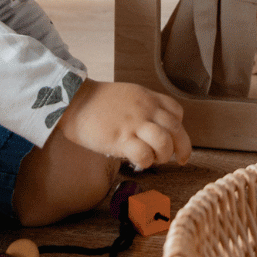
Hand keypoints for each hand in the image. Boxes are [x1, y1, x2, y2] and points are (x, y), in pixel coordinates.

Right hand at [56, 79, 191, 169]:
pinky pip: (144, 154)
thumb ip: (143, 108)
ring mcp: (134, 124)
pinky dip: (146, 162)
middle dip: (182, 147)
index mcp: (148, 97)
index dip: (178, 127)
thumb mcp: (127, 95)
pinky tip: (137, 162)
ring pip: (165, 142)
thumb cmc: (96, 102)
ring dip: (164, 155)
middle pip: (177, 129)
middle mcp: (146, 109)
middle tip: (180, 159)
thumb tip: (151, 129)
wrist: (73, 100)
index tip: (173, 138)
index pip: (176, 112)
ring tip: (154, 159)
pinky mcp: (120, 138)